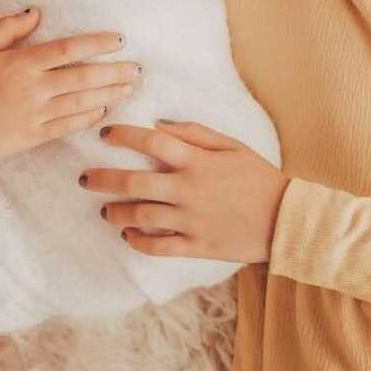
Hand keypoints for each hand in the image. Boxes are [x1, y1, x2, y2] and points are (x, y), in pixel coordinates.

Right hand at [0, 8, 141, 160]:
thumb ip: (9, 28)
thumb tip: (36, 13)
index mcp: (22, 63)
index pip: (69, 50)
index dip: (97, 44)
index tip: (119, 40)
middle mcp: (34, 88)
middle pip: (83, 77)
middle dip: (114, 72)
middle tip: (138, 68)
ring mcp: (35, 114)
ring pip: (81, 102)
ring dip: (109, 94)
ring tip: (130, 87)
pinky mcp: (34, 136)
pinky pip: (67, 125)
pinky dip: (87, 118)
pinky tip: (104, 110)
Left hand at [79, 120, 289, 263]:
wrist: (285, 219)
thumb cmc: (257, 176)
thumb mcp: (231, 144)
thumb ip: (195, 132)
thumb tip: (159, 124)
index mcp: (197, 160)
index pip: (151, 141)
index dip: (124, 134)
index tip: (105, 133)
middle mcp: (188, 189)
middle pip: (134, 181)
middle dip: (103, 178)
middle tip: (84, 178)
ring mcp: (191, 219)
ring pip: (140, 216)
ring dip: (116, 212)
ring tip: (104, 209)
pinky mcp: (196, 245)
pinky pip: (158, 246)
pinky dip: (138, 241)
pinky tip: (128, 234)